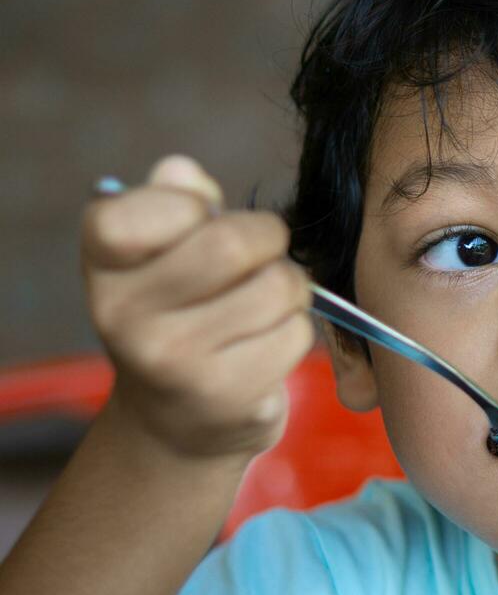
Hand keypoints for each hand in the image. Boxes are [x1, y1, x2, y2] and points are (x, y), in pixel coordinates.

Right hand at [83, 156, 314, 461]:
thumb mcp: (163, 252)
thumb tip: (181, 172)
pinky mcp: (224, 397)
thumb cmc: (178, 314)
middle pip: (235, 243)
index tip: (197, 227)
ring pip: (279, 287)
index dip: (195, 206)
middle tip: (259, 258)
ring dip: (289, 290)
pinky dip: (294, 333)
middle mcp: (123, 314)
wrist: (173, 423)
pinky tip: (262, 347)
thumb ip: (178, 201)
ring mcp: (172, 361)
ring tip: (260, 307)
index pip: (157, 205)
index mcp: (104, 262)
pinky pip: (296, 335)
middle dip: (268, 241)